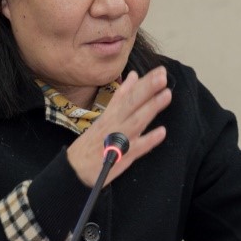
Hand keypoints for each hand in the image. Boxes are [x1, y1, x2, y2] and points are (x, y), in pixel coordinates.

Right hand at [65, 67, 171, 186]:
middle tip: (162, 76)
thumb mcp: (104, 117)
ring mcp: (117, 140)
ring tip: (166, 95)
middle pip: (131, 104)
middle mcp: (113, 124)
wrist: (75, 170)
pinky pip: (136, 148)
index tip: (159, 71)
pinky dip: (148, 140)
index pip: (127, 95)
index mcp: (109, 115)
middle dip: (147, 89)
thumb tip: (133, 76)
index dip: (143, 82)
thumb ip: (121, 97)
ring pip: (136, 121)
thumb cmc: (92, 143)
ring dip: (150, 108)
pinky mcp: (120, 158)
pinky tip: (161, 132)